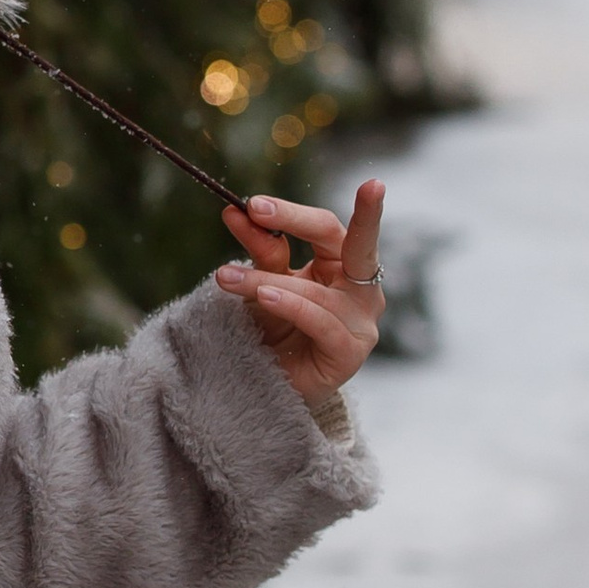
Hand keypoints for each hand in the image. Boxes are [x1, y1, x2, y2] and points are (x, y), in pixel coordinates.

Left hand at [214, 175, 386, 413]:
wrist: (272, 384)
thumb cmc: (275, 329)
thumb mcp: (263, 282)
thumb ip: (260, 250)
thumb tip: (235, 211)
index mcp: (345, 265)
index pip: (330, 229)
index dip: (293, 213)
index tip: (254, 202)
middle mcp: (362, 290)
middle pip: (350, 245)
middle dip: (304, 221)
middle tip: (259, 207)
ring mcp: (361, 323)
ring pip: (317, 291)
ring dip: (266, 280)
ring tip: (226, 276)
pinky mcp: (350, 353)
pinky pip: (322, 323)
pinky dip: (291, 307)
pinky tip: (265, 296)